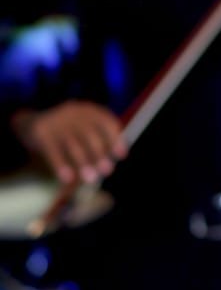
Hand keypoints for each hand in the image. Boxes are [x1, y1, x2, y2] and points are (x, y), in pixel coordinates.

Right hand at [13, 101, 127, 184]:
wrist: (29, 123)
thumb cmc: (63, 130)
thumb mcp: (80, 127)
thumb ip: (94, 139)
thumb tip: (112, 160)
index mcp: (86, 110)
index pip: (105, 121)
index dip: (115, 138)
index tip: (122, 155)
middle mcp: (73, 113)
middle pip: (90, 134)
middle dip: (100, 154)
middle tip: (107, 171)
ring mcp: (56, 122)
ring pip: (73, 144)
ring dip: (83, 163)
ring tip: (91, 179)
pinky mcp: (41, 133)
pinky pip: (53, 152)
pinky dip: (61, 166)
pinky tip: (67, 179)